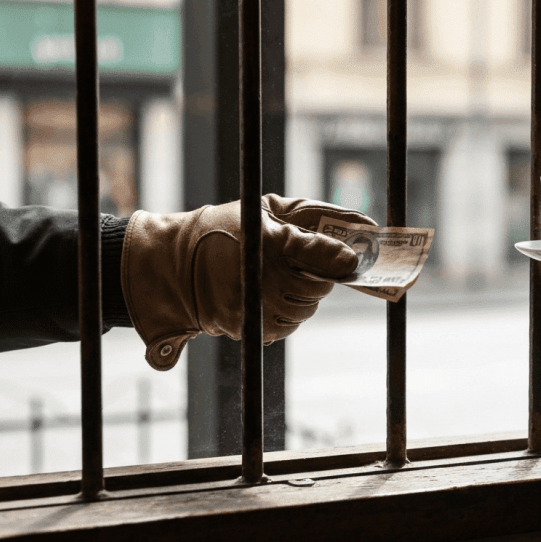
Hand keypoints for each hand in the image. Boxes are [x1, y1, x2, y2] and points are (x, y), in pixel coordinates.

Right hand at [121, 194, 375, 369]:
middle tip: (301, 266)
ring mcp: (258, 308)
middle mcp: (266, 279)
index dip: (340, 257)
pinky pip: (286, 327)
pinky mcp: (250, 329)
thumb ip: (312, 217)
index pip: (323, 255)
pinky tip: (267, 297)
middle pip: (320, 287)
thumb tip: (365, 223)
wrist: (175, 266)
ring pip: (305, 310)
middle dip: (319, 277)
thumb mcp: (266, 212)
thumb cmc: (228, 230)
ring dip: (302, 297)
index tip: (350, 259)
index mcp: (273, 242)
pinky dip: (284, 314)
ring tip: (279, 280)